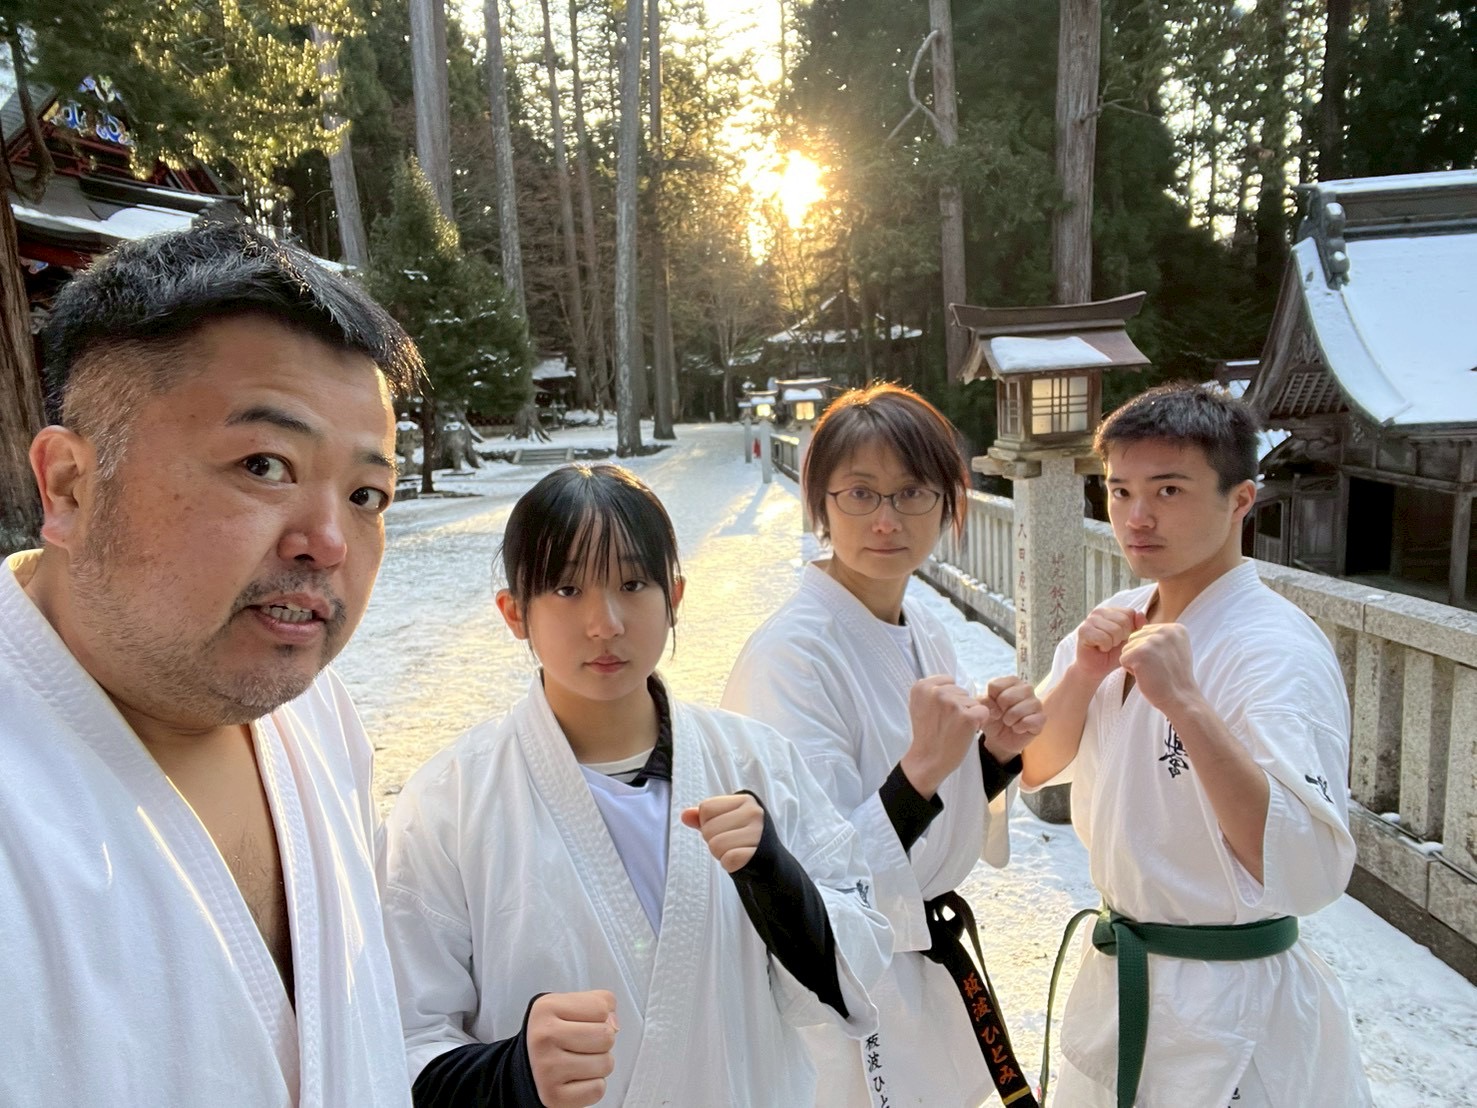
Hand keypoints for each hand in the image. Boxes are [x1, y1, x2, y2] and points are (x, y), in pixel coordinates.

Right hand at [527, 990, 618, 1107]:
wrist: (529, 1065)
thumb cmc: (554, 1033)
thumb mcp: (569, 1005)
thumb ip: (598, 1002)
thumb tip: (614, 1024)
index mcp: (546, 1008)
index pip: (601, 1007)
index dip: (600, 1016)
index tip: (583, 1023)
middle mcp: (543, 1037)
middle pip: (606, 1036)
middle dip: (602, 1042)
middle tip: (583, 1044)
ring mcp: (547, 1068)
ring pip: (606, 1064)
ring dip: (599, 1064)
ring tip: (579, 1061)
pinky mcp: (553, 1096)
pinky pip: (597, 1090)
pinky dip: (592, 1086)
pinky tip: (576, 1078)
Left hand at [681, 793, 764, 872]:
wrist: (769, 861)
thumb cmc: (743, 837)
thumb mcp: (725, 820)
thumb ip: (704, 817)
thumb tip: (684, 815)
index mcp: (745, 800)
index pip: (705, 808)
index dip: (708, 822)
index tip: (726, 828)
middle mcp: (754, 813)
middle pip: (708, 828)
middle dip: (714, 840)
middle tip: (732, 842)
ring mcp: (758, 833)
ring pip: (715, 845)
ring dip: (720, 853)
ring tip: (737, 850)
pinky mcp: (757, 854)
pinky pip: (727, 860)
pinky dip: (729, 864)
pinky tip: (741, 859)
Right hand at [900, 675, 996, 798]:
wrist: (928, 759)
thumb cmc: (927, 734)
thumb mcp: (919, 706)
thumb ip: (931, 691)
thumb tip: (951, 681)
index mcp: (922, 687)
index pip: (949, 681)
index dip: (949, 698)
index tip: (940, 713)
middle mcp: (936, 692)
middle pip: (961, 691)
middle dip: (959, 706)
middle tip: (947, 723)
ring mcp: (952, 704)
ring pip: (972, 701)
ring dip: (968, 714)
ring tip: (954, 729)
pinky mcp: (967, 717)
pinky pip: (983, 711)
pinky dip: (979, 722)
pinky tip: (966, 732)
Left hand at [979, 675, 1044, 761]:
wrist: (1001, 738)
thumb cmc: (993, 718)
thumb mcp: (983, 708)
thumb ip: (983, 701)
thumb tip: (996, 709)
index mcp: (1011, 681)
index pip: (995, 686)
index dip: (990, 700)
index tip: (994, 706)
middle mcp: (1026, 688)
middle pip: (1006, 697)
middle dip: (1000, 710)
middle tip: (1002, 715)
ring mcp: (1036, 702)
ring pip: (1018, 710)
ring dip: (1009, 720)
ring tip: (1009, 722)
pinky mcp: (1041, 718)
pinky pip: (1028, 722)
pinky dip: (1019, 728)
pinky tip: (1018, 728)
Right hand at [1073, 606, 1145, 684]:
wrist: (1095, 669)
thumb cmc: (1113, 654)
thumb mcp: (1130, 639)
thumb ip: (1138, 626)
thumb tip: (1140, 613)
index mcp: (1110, 610)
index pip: (1130, 612)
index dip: (1130, 629)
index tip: (1122, 638)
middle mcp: (1099, 611)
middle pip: (1124, 620)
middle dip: (1122, 637)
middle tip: (1112, 644)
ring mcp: (1089, 620)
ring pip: (1115, 630)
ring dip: (1113, 643)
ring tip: (1105, 646)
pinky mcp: (1083, 630)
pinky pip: (1104, 638)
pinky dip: (1105, 647)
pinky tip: (1099, 648)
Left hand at [1118, 622, 1200, 714]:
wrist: (1181, 698)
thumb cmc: (1172, 677)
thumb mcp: (1169, 649)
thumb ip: (1154, 633)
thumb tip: (1137, 613)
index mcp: (1175, 627)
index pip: (1145, 633)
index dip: (1150, 651)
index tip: (1165, 662)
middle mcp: (1166, 630)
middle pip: (1134, 638)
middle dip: (1140, 656)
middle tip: (1158, 668)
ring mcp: (1153, 641)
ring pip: (1127, 648)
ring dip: (1135, 663)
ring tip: (1152, 672)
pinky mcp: (1141, 653)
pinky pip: (1122, 659)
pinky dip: (1130, 670)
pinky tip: (1146, 676)